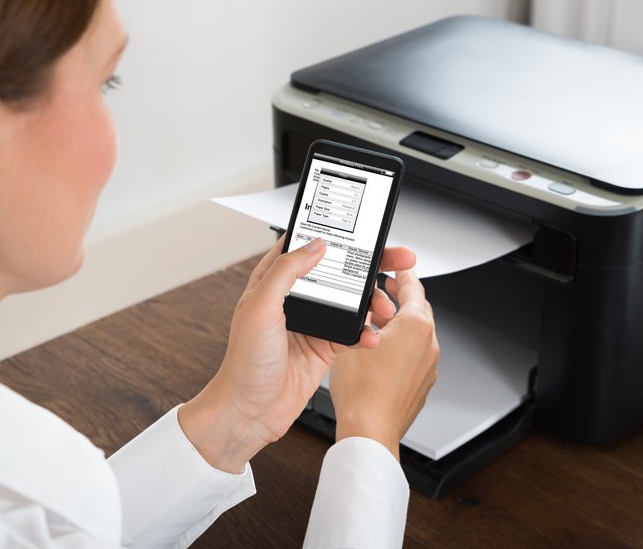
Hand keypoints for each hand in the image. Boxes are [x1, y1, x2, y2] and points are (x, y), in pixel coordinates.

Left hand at [178, 236, 414, 472]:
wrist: (250, 411)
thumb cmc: (244, 362)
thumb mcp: (260, 307)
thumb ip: (286, 271)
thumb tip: (315, 245)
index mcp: (273, 280)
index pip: (308, 246)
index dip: (336, 236)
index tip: (364, 231)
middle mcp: (295, 298)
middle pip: (339, 271)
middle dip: (372, 265)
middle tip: (398, 259)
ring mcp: (312, 322)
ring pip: (352, 301)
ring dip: (373, 302)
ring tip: (385, 308)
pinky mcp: (325, 346)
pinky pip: (354, 332)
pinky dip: (367, 333)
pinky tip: (372, 337)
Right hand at [328, 268, 438, 460]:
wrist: (369, 431)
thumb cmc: (362, 391)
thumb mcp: (351, 339)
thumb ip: (362, 318)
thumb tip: (362, 311)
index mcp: (416, 326)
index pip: (413, 288)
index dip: (403, 275)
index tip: (399, 268)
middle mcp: (428, 345)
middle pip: (419, 310)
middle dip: (402, 298)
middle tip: (387, 290)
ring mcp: (428, 367)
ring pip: (417, 335)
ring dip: (400, 325)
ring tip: (377, 323)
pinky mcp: (422, 385)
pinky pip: (414, 358)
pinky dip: (402, 349)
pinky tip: (380, 355)